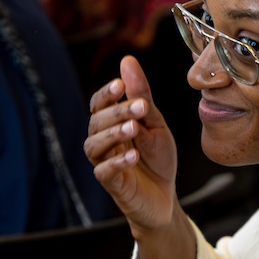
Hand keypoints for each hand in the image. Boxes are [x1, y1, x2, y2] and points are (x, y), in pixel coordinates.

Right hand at [85, 56, 177, 233]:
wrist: (165, 197)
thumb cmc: (157, 158)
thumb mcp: (155, 122)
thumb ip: (141, 95)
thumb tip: (127, 61)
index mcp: (111, 123)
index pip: (98, 104)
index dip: (106, 94)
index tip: (121, 84)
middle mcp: (103, 141)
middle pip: (96, 122)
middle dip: (116, 112)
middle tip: (139, 107)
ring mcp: (105, 163)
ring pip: (94, 146)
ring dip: (113, 134)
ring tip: (133, 128)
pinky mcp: (112, 185)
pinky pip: (104, 172)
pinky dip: (117, 163)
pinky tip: (133, 156)